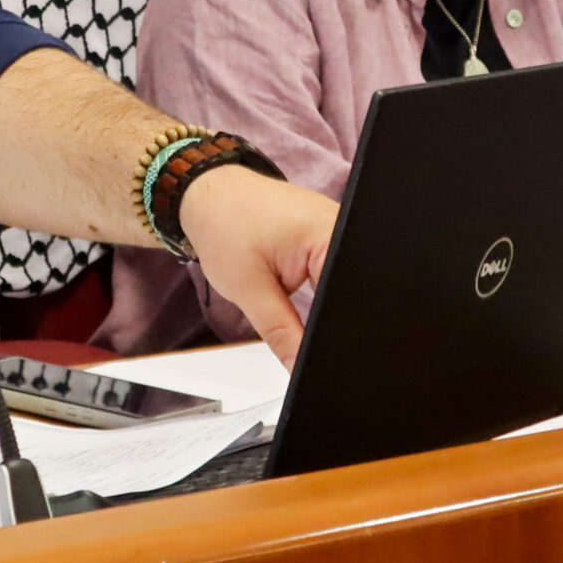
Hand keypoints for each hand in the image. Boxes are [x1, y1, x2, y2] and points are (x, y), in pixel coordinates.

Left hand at [178, 167, 339, 366]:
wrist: (208, 192)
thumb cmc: (224, 225)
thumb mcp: (249, 290)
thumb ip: (282, 334)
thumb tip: (301, 370)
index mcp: (331, 235)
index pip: (352, 299)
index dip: (338, 334)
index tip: (319, 358)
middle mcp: (344, 227)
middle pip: (355, 293)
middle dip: (332, 323)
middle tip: (298, 334)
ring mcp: (339, 229)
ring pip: (346, 286)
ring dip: (325, 304)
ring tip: (292, 304)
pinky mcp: (329, 234)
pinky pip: (336, 271)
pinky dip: (319, 290)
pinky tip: (299, 293)